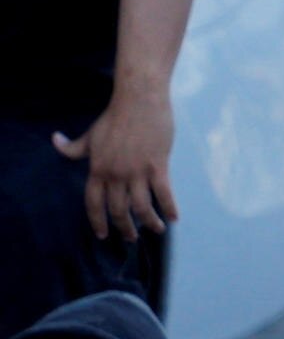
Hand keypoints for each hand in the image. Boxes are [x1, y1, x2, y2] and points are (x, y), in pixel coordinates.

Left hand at [68, 76, 175, 244]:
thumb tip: (54, 139)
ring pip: (141, 207)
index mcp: (98, 169)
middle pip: (119, 210)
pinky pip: (164, 193)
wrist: (139, 101)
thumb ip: (72, 146)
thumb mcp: (91, 134)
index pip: (94, 204)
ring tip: (155, 230)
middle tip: (131, 237)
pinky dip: (169, 208)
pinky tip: (174, 218)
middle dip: (125, 228)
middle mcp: (115, 174)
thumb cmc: (115, 116)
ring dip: (148, 223)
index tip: (103, 234)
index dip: (98, 222)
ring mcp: (137, 171)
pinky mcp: (157, 165)